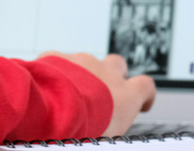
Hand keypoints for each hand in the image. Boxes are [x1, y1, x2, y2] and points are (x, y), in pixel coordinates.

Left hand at [39, 52, 155, 136]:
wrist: (48, 110)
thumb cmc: (80, 129)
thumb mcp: (107, 137)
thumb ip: (111, 125)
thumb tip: (104, 130)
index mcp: (125, 95)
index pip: (146, 86)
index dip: (144, 94)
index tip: (141, 102)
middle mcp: (106, 72)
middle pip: (117, 64)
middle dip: (111, 74)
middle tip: (100, 92)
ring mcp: (81, 61)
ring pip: (85, 62)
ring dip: (80, 75)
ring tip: (68, 95)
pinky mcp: (56, 57)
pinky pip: (59, 61)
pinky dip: (56, 71)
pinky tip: (48, 87)